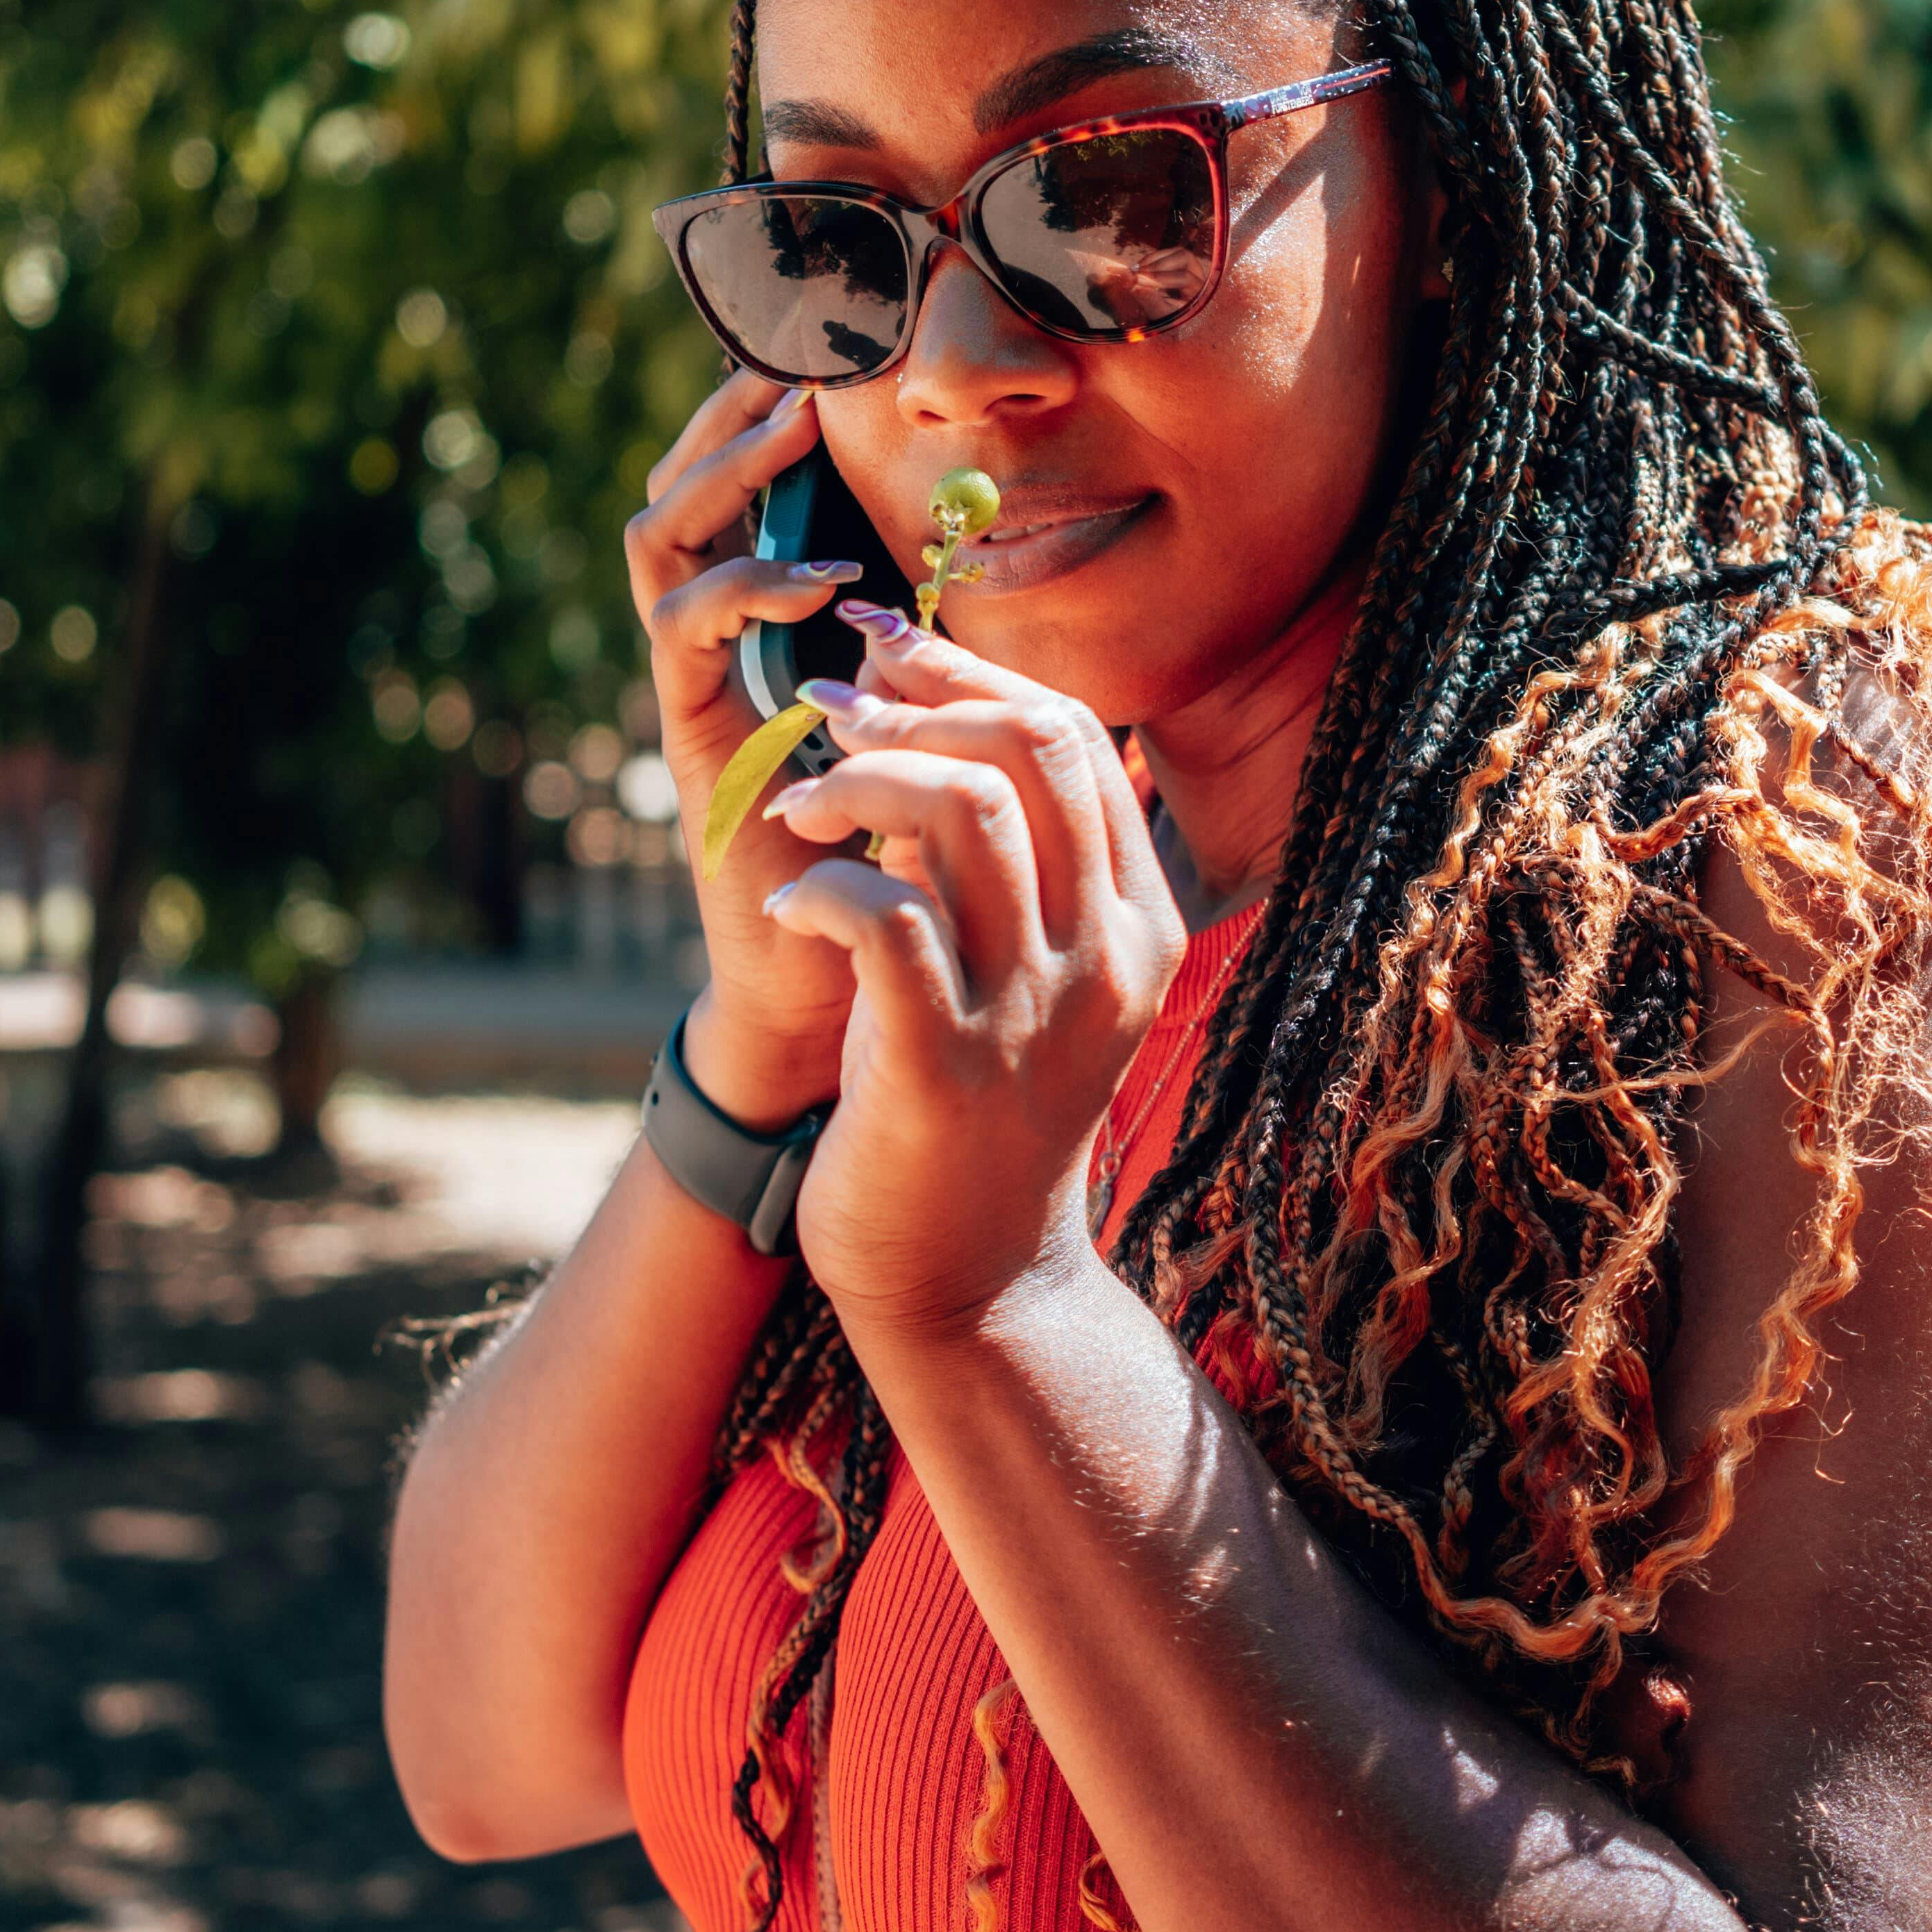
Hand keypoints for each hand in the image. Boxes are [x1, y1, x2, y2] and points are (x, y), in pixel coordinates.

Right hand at [619, 372, 870, 1112]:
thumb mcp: (929, 714)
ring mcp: (689, 684)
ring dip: (729, 478)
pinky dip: (746, 588)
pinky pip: (684, 631)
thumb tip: (999, 541)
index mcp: (767, 625)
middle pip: (681, 490)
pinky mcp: (688, 733)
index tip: (824, 358)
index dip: (765, 421)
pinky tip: (818, 579)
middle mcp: (712, 643)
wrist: (838, 980)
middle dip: (731, 419)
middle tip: (793, 363)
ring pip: (662, 540)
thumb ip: (937, 637)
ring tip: (796, 435)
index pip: (741, 494)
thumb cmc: (898, 847)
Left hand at [752, 614, 1186, 1336]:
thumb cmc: (979, 1105)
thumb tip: (946, 716)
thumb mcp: (1031, 974)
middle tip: (829, 702)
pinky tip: (791, 906)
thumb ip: (1019, 863)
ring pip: (963, 812)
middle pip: (1031, 751)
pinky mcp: (943, 1066)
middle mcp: (1104, 959)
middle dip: (917, 701)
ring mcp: (1032, 1014)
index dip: (969, 675)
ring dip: (860, 777)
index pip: (1076, 741)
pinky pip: (886, 919)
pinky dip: (825, 888)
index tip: (886, 650)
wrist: (971, 1281)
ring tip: (797, 801)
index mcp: (1140, 923)